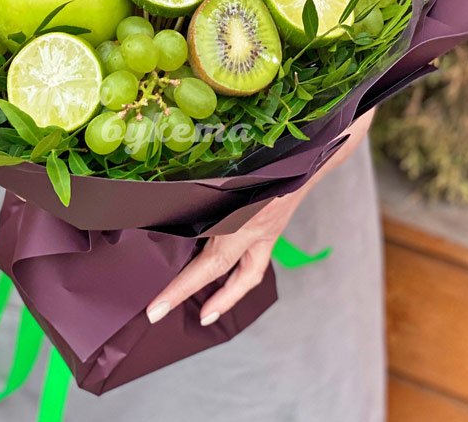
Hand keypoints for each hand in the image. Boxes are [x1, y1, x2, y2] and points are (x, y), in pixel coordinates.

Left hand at [146, 109, 374, 326]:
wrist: (311, 155)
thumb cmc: (269, 158)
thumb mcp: (234, 175)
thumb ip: (207, 193)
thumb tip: (172, 206)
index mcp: (243, 221)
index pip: (209, 266)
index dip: (181, 289)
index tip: (156, 309)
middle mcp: (254, 232)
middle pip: (221, 273)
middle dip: (190, 294)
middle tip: (159, 312)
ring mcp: (266, 233)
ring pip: (247, 275)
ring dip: (225, 295)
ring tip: (206, 310)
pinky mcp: (271, 229)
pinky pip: (254, 260)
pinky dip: (238, 274)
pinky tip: (226, 278)